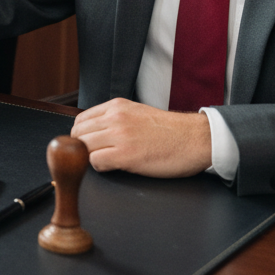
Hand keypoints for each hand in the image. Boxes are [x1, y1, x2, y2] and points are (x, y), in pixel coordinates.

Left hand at [70, 98, 212, 177]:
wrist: (196, 139)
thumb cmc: (171, 132)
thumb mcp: (138, 114)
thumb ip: (116, 119)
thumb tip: (95, 133)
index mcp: (117, 106)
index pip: (81, 120)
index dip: (81, 136)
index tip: (88, 146)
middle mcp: (115, 117)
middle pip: (78, 133)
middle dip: (82, 148)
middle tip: (96, 157)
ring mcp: (120, 135)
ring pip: (83, 146)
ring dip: (89, 158)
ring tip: (106, 162)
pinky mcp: (126, 154)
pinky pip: (95, 161)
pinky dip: (99, 167)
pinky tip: (113, 167)